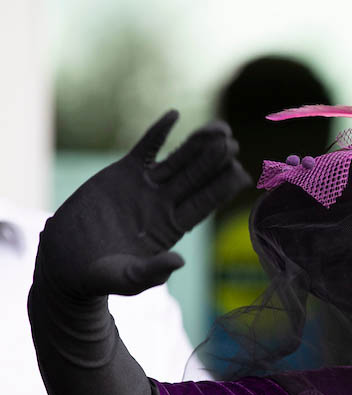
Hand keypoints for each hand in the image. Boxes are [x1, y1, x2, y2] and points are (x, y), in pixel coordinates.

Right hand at [38, 110, 249, 297]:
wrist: (66, 259)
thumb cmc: (101, 276)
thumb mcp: (127, 279)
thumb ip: (153, 272)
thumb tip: (180, 261)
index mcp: (172, 227)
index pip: (204, 204)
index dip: (222, 189)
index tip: (241, 173)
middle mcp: (165, 203)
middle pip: (197, 177)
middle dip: (216, 161)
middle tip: (233, 144)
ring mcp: (146, 186)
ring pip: (178, 160)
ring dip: (197, 144)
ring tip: (219, 128)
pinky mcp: (123, 173)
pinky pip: (146, 149)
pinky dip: (158, 132)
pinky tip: (174, 115)